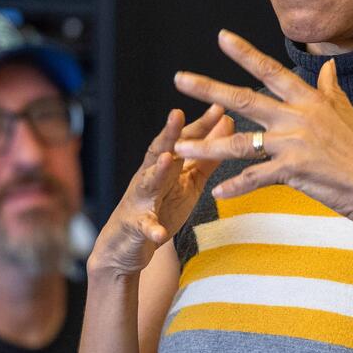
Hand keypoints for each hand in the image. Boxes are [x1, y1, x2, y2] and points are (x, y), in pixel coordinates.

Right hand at [89, 104, 231, 276]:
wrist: (126, 245)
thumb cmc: (161, 207)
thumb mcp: (187, 181)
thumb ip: (206, 157)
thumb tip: (226, 124)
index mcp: (164, 166)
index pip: (182, 141)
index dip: (199, 124)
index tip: (218, 107)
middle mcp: (149, 177)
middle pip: (159, 152)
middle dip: (168, 134)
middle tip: (177, 114)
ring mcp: (141, 201)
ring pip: (147, 183)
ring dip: (157, 171)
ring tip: (167, 160)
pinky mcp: (136, 227)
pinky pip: (145, 227)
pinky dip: (151, 229)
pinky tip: (159, 233)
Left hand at [172, 30, 352, 226]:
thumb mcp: (347, 113)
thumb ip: (331, 89)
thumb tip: (329, 65)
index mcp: (308, 100)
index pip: (271, 70)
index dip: (245, 53)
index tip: (221, 38)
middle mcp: (297, 117)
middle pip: (244, 100)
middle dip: (209, 89)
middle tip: (179, 78)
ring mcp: (293, 144)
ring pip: (240, 143)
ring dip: (207, 145)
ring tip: (180, 147)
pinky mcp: (293, 171)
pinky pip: (256, 178)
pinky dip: (236, 187)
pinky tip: (217, 192)